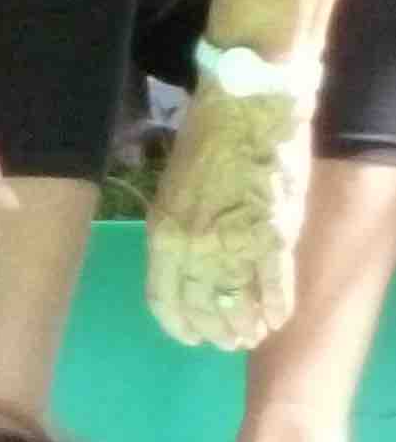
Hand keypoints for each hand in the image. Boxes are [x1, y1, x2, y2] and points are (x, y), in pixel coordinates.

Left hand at [149, 83, 314, 348]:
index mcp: (163, 236)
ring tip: (250, 337)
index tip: (190, 337)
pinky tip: (278, 317)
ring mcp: (236, 244)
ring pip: (239, 302)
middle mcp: (195, 249)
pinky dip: (277, 305)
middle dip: (215, 330)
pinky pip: (275, 283)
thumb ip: (177, 230)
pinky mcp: (275, 234)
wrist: (250, 99)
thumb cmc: (208, 137)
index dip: (179, 324)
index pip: (164, 299)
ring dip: (245, 325)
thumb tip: (186, 262)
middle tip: (226, 342)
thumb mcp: (172, 190)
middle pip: (202, 307)